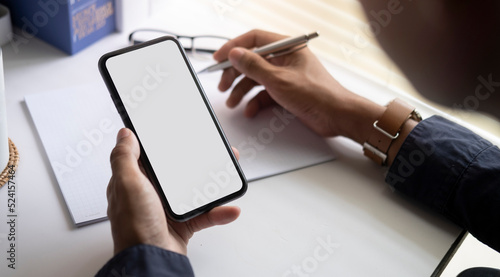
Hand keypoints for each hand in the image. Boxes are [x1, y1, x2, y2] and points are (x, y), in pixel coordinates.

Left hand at [106, 128, 240, 254]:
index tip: (179, 135)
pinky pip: (205, 214)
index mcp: (134, 182)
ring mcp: (167, 210)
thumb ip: (124, 157)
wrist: (151, 261)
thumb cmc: (134, 227)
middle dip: (196, 161)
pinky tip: (229, 208)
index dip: (163, 145)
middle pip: (176, 172)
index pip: (148, 157)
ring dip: (213, 185)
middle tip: (213, 152)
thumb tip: (125, 134)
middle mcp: (150, 195)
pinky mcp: (183, 225)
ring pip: (194, 190)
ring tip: (227, 175)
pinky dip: (219, 212)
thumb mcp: (127, 184)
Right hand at [213, 29, 384, 142]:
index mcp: (287, 47)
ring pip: (256, 79)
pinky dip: (255, 102)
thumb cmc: (318, 94)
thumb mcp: (279, 80)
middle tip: (223, 85)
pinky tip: (250, 110)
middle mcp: (285, 59)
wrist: (337, 116)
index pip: (254, 39)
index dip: (234, 47)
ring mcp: (286, 76)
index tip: (219, 59)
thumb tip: (235, 54)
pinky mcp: (287, 92)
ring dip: (242, 91)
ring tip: (232, 102)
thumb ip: (254, 66)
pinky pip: (265, 93)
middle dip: (235, 74)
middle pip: (252, 61)